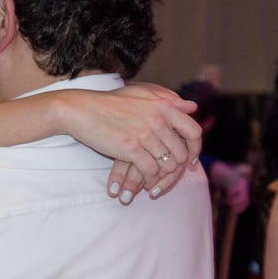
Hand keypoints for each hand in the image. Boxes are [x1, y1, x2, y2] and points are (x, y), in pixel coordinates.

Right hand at [61, 83, 201, 203]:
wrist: (82, 110)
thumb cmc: (110, 102)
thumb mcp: (142, 94)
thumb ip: (169, 100)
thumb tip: (193, 106)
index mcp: (165, 106)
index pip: (194, 132)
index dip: (195, 149)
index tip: (190, 159)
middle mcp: (159, 120)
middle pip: (182, 153)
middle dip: (176, 168)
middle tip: (167, 176)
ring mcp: (146, 134)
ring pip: (168, 165)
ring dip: (162, 177)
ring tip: (154, 183)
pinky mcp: (131, 148)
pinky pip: (151, 171)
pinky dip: (149, 180)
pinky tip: (143, 184)